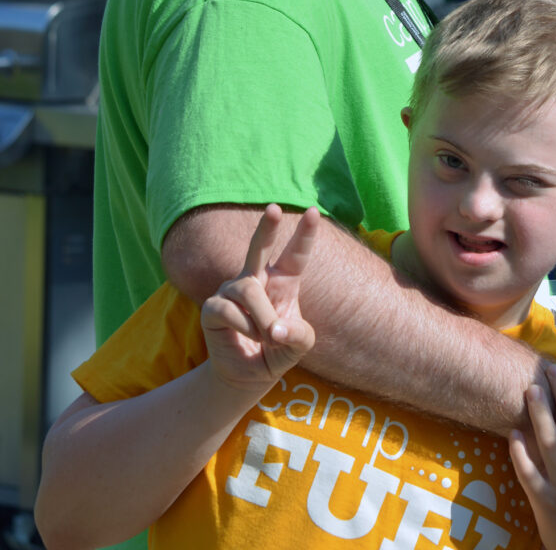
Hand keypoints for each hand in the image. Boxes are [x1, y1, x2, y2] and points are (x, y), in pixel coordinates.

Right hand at [200, 204, 317, 390]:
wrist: (247, 376)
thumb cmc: (276, 351)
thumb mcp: (297, 347)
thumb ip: (298, 337)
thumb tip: (277, 329)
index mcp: (282, 282)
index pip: (295, 255)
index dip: (305, 234)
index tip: (314, 211)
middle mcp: (256, 278)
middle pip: (259, 247)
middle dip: (267, 227)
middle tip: (274, 208)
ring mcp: (232, 290)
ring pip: (250, 291)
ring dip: (263, 319)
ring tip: (268, 338)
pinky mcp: (213, 307)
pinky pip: (230, 310)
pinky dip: (246, 328)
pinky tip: (249, 338)